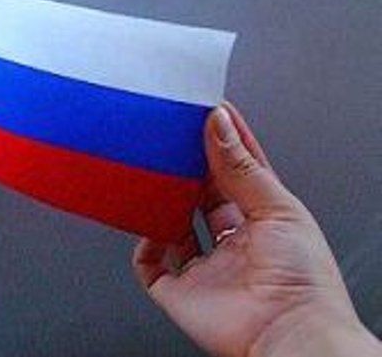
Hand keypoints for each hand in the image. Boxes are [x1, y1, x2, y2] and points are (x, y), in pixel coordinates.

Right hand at [133, 103, 380, 356]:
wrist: (287, 335)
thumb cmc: (303, 282)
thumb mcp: (277, 208)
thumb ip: (241, 167)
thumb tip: (219, 125)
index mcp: (264, 219)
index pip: (239, 170)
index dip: (224, 141)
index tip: (208, 113)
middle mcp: (234, 242)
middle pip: (202, 194)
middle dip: (188, 168)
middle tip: (173, 140)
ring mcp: (206, 266)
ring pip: (173, 225)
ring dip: (163, 202)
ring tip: (155, 176)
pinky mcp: (180, 290)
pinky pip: (151, 265)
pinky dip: (144, 245)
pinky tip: (147, 228)